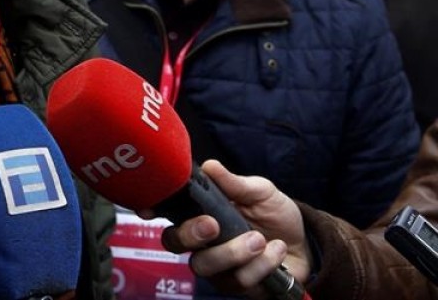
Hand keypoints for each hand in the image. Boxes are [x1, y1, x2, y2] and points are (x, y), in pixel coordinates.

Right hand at [160, 160, 313, 297]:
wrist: (304, 244)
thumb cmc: (274, 214)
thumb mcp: (260, 191)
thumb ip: (235, 183)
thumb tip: (210, 166)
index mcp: (201, 213)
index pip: (167, 212)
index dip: (151, 209)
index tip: (148, 210)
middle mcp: (202, 241)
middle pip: (175, 243)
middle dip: (191, 235)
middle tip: (213, 224)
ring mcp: (217, 266)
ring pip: (206, 266)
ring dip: (235, 252)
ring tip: (260, 239)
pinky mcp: (236, 285)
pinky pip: (238, 280)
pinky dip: (262, 264)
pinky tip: (276, 250)